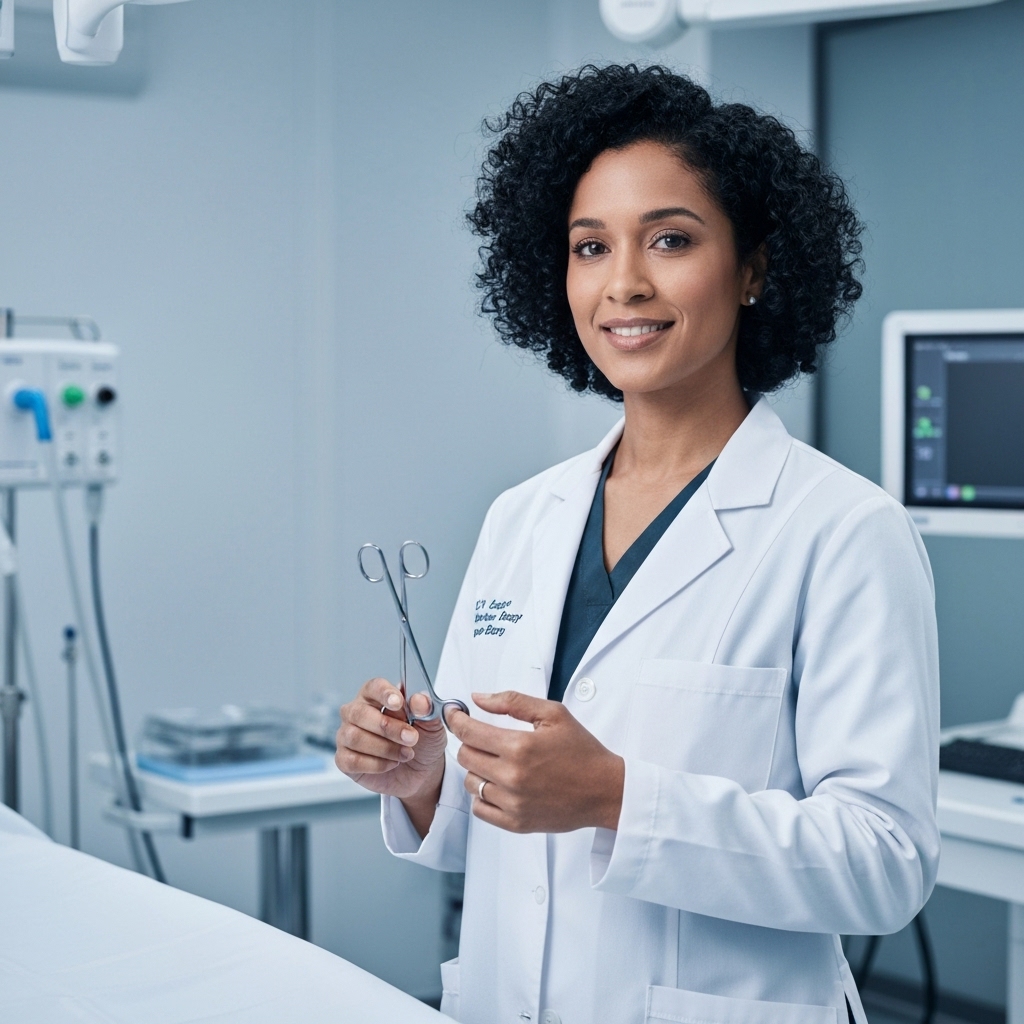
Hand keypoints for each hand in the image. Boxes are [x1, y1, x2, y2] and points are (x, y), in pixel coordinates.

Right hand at [335, 678, 447, 804]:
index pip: (373, 687)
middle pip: (360, 713)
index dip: (384, 693)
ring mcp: (346, 735)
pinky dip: (376, 764)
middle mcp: (356, 712)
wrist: (421, 772)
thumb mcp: (432, 725)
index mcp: (375, 696)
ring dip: (385, 748)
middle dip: (387, 727)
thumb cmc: (422, 741)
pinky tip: (391, 763)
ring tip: (406, 753)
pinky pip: (352, 760)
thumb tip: (419, 699)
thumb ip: (426, 710)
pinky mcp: (344, 759)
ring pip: (355, 737)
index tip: (398, 703)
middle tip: (411, 738)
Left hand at [448, 691, 624, 833]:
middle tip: (485, 738)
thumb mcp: (553, 714)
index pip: (469, 732)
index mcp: (520, 746)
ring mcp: (513, 803)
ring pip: (470, 782)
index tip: (455, 714)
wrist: (605, 790)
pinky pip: (480, 809)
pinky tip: (498, 785)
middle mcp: (512, 776)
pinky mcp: (516, 823)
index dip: (456, 719)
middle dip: (470, 742)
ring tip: (498, 762)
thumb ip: (512, 702)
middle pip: (465, 756)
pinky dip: (483, 795)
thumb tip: (478, 698)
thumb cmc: (582, 750)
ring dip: (477, 769)